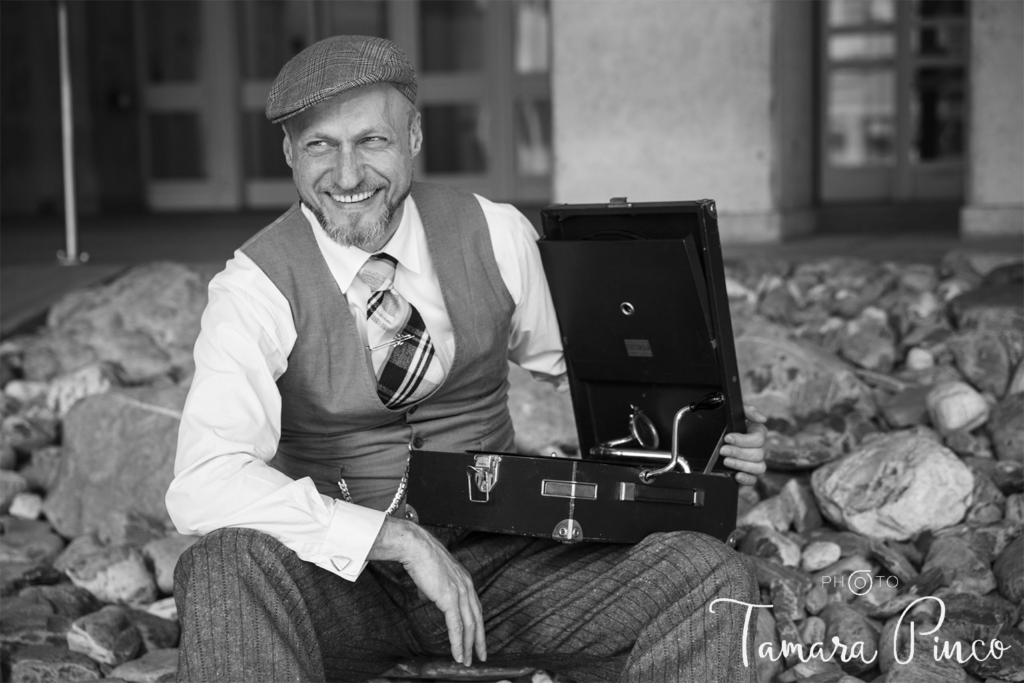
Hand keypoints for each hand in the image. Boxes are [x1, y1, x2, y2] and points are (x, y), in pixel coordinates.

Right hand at [368, 517, 485, 665]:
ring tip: (467, 661)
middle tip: (481, 656)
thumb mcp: (432, 574)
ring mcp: (460, 592)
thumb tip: (427, 596)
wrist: (415, 546)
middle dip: (479, 640)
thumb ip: (433, 587)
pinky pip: (457, 626)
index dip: (477, 624)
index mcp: (465, 579)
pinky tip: (458, 654)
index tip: (477, 637)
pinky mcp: (450, 598)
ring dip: (468, 646)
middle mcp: (467, 586)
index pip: (475, 607)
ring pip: (469, 626)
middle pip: (477, 619)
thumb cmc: (420, 556)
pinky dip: (458, 643)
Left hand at [721, 404, 766, 486]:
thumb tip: (762, 418)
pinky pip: (753, 479)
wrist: (715, 427)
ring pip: (758, 468)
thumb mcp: (737, 409)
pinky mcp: (747, 472)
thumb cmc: (729, 417)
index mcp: (758, 432)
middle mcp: (758, 448)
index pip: (758, 439)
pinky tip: (736, 476)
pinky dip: (746, 479)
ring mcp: (754, 461)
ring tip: (726, 461)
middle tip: (723, 450)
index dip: (743, 440)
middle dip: (738, 453)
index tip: (727, 438)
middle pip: (757, 455)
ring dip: (741, 465)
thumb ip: (749, 410)